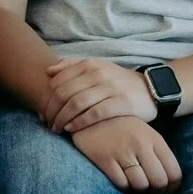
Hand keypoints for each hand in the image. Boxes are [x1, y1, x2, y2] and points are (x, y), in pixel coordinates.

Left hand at [42, 56, 157, 133]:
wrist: (150, 90)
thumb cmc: (117, 82)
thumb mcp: (97, 68)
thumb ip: (72, 66)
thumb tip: (48, 71)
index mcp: (89, 64)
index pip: (58, 81)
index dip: (46, 99)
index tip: (42, 112)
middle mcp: (98, 73)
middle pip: (64, 93)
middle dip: (51, 111)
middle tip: (47, 123)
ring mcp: (110, 87)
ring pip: (76, 104)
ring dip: (62, 119)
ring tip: (57, 129)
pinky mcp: (121, 103)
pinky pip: (94, 114)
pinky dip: (79, 122)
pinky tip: (71, 129)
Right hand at [70, 116, 182, 193]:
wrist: (91, 116)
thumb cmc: (123, 129)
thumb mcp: (146, 134)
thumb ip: (158, 155)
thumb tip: (170, 182)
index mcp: (154, 139)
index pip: (174, 173)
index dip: (172, 188)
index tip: (165, 191)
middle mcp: (141, 145)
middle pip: (159, 181)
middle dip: (157, 193)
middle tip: (150, 193)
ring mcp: (122, 152)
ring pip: (141, 185)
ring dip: (140, 192)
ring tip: (136, 188)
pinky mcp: (104, 159)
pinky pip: (121, 184)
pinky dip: (124, 188)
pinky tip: (122, 182)